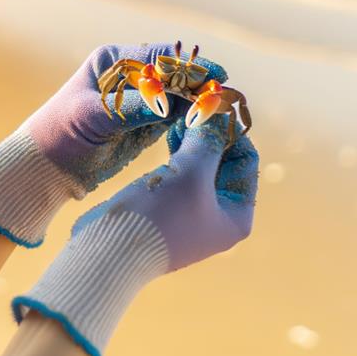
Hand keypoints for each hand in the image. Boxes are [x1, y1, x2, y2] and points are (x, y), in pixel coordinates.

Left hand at [0, 42, 228, 247]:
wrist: (44, 168)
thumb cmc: (59, 134)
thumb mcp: (94, 117)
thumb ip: (131, 107)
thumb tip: (168, 101)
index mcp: (113, 61)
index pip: (159, 57)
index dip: (189, 66)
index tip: (215, 74)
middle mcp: (130, 76)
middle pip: (176, 75)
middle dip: (202, 84)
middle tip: (229, 96)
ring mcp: (140, 100)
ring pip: (181, 96)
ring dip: (203, 103)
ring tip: (228, 112)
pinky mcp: (146, 124)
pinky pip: (177, 117)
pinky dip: (194, 120)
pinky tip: (211, 126)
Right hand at [10, 113, 259, 355]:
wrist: (110, 251)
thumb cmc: (159, 215)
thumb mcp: (190, 171)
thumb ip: (207, 138)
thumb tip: (217, 109)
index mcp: (236, 216)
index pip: (246, 160)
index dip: (231, 129)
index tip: (213, 104)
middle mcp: (217, 217)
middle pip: (223, 162)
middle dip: (209, 133)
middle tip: (194, 105)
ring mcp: (190, 215)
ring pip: (199, 166)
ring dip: (192, 139)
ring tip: (178, 116)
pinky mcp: (165, 210)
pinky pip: (179, 174)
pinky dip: (176, 152)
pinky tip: (165, 134)